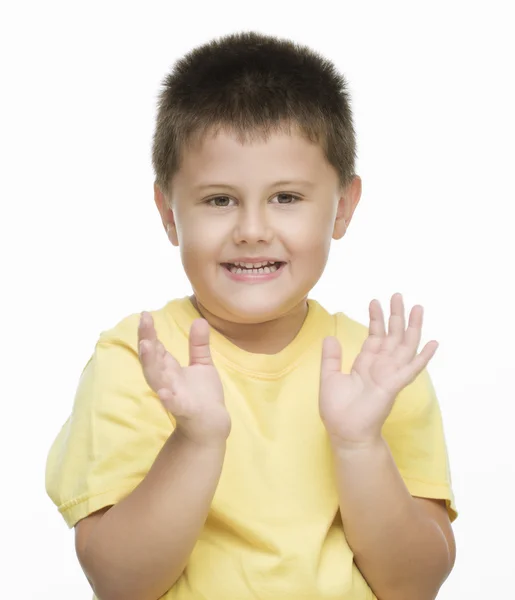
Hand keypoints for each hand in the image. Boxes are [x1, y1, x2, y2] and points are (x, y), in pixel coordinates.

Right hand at [138, 312, 230, 446]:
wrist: (212, 424)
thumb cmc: (203, 396)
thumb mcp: (202, 365)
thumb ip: (198, 345)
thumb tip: (199, 319)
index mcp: (169, 370)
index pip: (156, 349)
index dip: (149, 333)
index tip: (145, 315)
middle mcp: (167, 381)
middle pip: (152, 360)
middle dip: (146, 342)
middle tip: (143, 322)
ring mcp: (173, 396)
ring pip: (157, 380)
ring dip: (150, 364)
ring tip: (146, 346)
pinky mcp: (184, 411)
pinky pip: (174, 405)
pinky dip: (167, 399)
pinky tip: (164, 393)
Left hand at [319, 293, 437, 448]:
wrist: (345, 433)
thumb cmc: (337, 410)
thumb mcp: (330, 377)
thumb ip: (331, 358)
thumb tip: (329, 337)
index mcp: (366, 364)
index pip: (375, 336)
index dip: (376, 319)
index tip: (375, 301)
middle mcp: (381, 367)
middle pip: (392, 336)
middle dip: (396, 316)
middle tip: (398, 295)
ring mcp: (389, 375)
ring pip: (405, 346)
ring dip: (412, 327)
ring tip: (417, 308)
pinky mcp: (394, 385)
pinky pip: (411, 368)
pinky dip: (423, 356)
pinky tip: (433, 343)